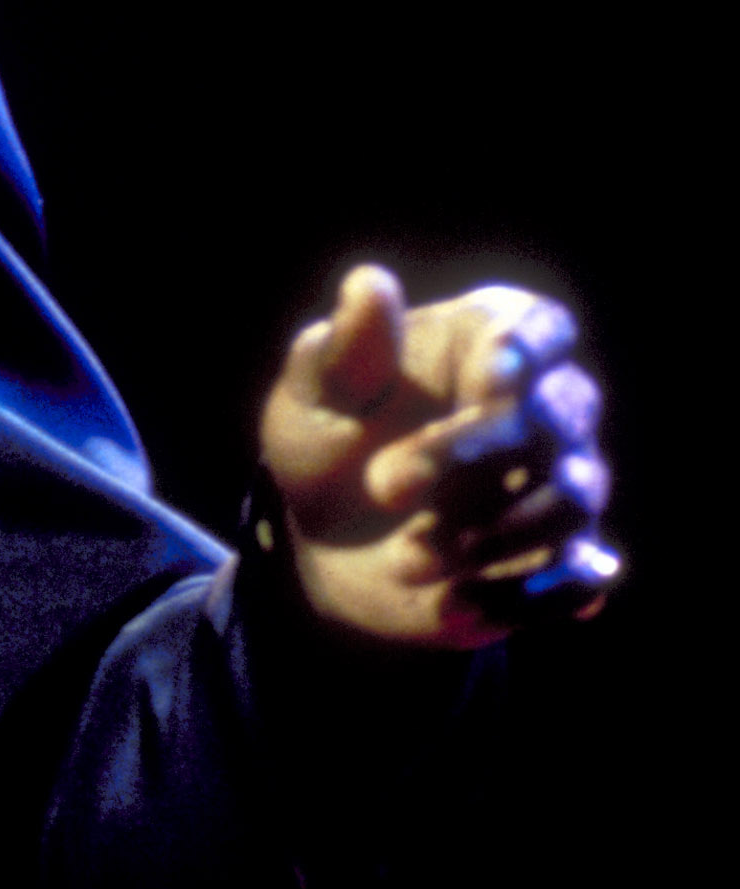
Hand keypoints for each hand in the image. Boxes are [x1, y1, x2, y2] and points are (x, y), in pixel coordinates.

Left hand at [259, 264, 617, 649]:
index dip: (529, 349)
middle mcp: (540, 410)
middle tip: (384, 484)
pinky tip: (454, 604)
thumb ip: (344, 350)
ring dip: (495, 532)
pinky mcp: (553, 559)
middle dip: (476, 450)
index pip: (540, 326)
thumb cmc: (325, 437)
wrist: (322, 536)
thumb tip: (368, 284)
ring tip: (406, 560)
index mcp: (484, 345)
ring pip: (574, 500)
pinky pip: (574, 580)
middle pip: (558, 416)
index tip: (490, 376)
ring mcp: (556, 486)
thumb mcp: (314, 395)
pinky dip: (519, 596)